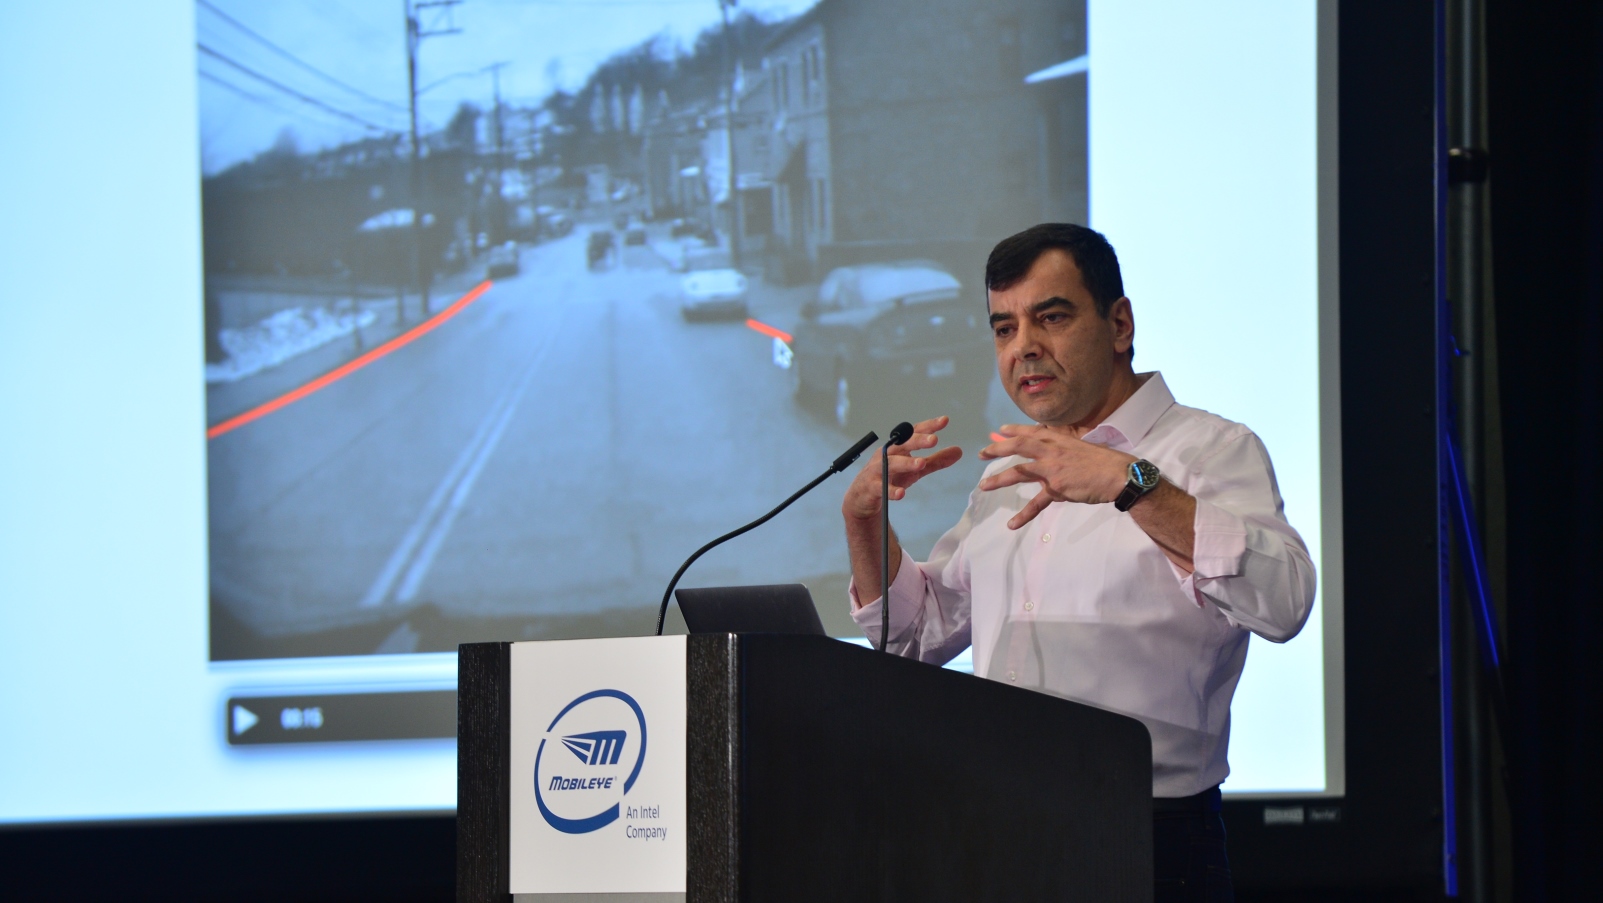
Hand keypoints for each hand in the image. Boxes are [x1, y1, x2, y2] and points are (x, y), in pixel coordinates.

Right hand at [841, 416, 964, 521]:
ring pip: (891, 464)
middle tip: (934, 440)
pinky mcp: (871, 487)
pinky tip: (901, 494)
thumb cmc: (890, 477)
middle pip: (902, 445)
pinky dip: (891, 491)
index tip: (944, 420)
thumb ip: (935, 461)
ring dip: (906, 463)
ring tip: (920, 463)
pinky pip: (881, 488)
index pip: (913, 433)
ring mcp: (877, 470)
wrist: (862, 496)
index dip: (928, 426)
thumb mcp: (916, 469)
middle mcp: (887, 455)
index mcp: (898, 447)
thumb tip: (959, 451)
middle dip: (917, 441)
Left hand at [977, 424, 1134, 528]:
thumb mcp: (1082, 448)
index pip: (1031, 431)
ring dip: (999, 479)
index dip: (1014, 429)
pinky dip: (1024, 515)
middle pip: (1018, 446)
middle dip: (997, 449)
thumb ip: (1065, 450)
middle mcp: (1052, 451)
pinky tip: (1012, 524)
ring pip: (1019, 472)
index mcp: (1059, 440)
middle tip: (981, 454)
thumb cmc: (1105, 462)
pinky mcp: (1057, 488)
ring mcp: (1052, 469)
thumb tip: (1053, 453)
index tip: (1000, 430)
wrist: (1119, 475)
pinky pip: (1036, 503)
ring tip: (984, 486)